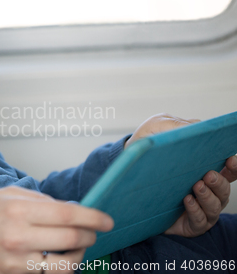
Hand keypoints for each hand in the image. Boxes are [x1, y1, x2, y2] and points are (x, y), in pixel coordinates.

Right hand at [0, 186, 113, 273]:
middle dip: (90, 235)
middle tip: (93, 231)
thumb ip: (41, 199)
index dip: (93, 217)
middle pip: (71, 239)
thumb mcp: (9, 194)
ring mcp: (16, 261)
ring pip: (65, 264)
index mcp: (18, 210)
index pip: (67, 215)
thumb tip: (72, 209)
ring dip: (80, 254)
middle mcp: (18, 236)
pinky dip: (62, 267)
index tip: (107, 220)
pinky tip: (60, 256)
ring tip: (78, 245)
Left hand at [125, 113, 236, 236]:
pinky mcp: (190, 223)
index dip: (233, 165)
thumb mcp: (155, 133)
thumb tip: (195, 127)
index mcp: (204, 169)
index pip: (228, 169)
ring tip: (196, 187)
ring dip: (208, 196)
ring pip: (215, 205)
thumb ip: (175, 127)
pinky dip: (196, 210)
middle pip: (224, 188)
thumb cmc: (145, 157)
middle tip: (207, 174)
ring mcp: (200, 208)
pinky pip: (200, 220)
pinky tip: (187, 201)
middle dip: (218, 181)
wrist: (125, 182)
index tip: (230, 159)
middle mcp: (207, 189)